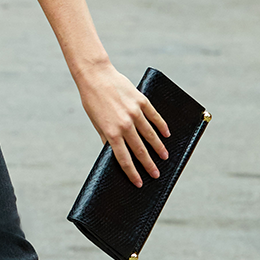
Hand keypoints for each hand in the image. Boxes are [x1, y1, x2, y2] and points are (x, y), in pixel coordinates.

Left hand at [76, 62, 168, 186]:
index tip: (139, 183)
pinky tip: (166, 134)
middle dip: (148, 165)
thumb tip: (114, 153)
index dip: (132, 173)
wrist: (95, 76)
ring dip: (158, 148)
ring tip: (164, 157)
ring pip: (150, 135)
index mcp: (111, 132)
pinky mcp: (141, 100)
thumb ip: (106, 138)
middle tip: (156, 174)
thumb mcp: (96, 122)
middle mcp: (124, 124)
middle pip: (140, 150)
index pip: (124, 159)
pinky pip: (154, 116)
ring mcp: (134, 112)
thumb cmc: (92, 101)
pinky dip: (161, 126)